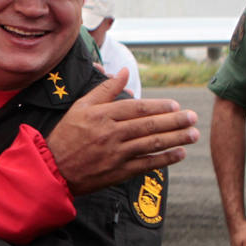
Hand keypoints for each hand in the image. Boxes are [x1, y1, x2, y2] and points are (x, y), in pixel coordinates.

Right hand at [46, 68, 198, 195]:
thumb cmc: (66, 134)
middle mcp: (111, 133)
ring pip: (151, 144)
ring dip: (175, 139)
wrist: (53, 168)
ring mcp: (116, 154)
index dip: (159, 107)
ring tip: (193, 134)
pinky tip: (179, 153)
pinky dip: (164, 159)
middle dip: (175, 121)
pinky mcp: (118, 172)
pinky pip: (146, 164)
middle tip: (193, 117)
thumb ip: (105, 89)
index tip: (176, 105)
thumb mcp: (81, 106)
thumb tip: (124, 72)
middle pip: (149, 125)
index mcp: (102, 115)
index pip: (138, 108)